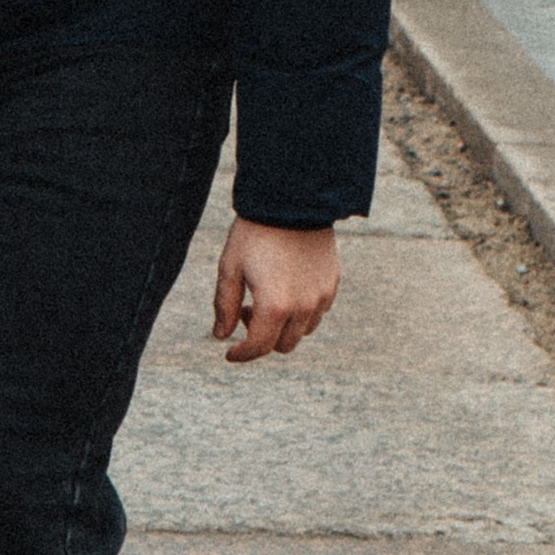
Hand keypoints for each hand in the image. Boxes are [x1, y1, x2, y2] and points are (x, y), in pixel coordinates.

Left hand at [211, 217, 339, 361]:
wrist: (292, 200)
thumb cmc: (255, 232)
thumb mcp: (230, 266)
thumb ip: (225, 305)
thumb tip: (222, 336)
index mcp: (274, 305)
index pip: (259, 347)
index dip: (242, 354)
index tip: (230, 352)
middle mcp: (303, 307)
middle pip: (283, 345)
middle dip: (262, 337)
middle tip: (247, 310)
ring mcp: (321, 296)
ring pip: (303, 331)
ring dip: (284, 326)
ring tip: (268, 298)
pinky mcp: (332, 284)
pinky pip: (318, 312)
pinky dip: (302, 312)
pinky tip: (288, 288)